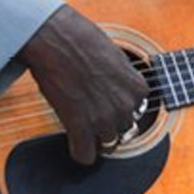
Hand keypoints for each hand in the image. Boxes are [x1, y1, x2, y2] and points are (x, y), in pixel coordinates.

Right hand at [18, 5, 148, 164]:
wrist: (55, 37)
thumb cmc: (82, 40)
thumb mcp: (116, 57)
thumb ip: (123, 79)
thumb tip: (120, 91)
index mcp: (137, 88)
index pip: (138, 111)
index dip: (120, 105)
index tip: (106, 99)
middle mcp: (125, 106)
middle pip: (124, 130)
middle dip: (109, 122)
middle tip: (92, 110)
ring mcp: (103, 118)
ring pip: (107, 144)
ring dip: (94, 136)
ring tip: (81, 121)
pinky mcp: (79, 126)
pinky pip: (85, 155)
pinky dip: (79, 151)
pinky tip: (73, 140)